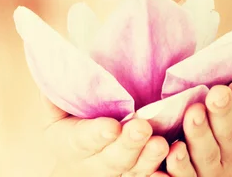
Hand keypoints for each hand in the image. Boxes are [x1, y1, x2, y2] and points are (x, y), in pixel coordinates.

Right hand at [41, 94, 168, 175]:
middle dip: (128, 143)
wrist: (79, 156)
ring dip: (149, 157)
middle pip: (113, 157)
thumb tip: (56, 66)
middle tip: (142, 127)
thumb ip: (57, 92)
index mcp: (70, 142)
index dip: (97, 134)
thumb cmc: (70, 119)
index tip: (111, 126)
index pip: (83, 139)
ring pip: (133, 169)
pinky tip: (174, 153)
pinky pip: (148, 173)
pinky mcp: (136, 172)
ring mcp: (117, 171)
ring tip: (161, 143)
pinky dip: (161, 167)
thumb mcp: (57, 107)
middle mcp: (94, 163)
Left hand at [153, 79, 231, 176]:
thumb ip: (229, 83)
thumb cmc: (217, 128)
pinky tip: (172, 152)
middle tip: (216, 94)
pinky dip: (179, 166)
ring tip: (193, 114)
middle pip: (230, 133)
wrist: (216, 176)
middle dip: (223, 112)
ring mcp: (215, 172)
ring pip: (207, 155)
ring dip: (200, 134)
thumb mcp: (231, 109)